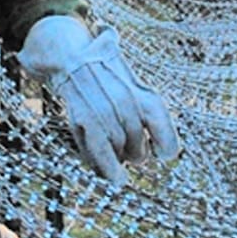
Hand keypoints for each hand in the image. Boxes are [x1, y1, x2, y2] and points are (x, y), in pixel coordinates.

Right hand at [18, 17, 177, 183]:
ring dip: (121, 157)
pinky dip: (109, 167)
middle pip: (138, 140)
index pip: (158, 117)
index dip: (167, 141)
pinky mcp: (84, 118)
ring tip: (120, 161)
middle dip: (137, 152)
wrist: (69, 57)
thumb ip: (147, 102)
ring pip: (120, 147)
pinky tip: (117, 180)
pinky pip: (100, 149)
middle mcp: (124, 97)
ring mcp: (103, 108)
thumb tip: (158, 99)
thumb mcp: (133, 81)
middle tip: (136, 155)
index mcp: (139, 89)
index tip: (166, 155)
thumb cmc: (104, 72)